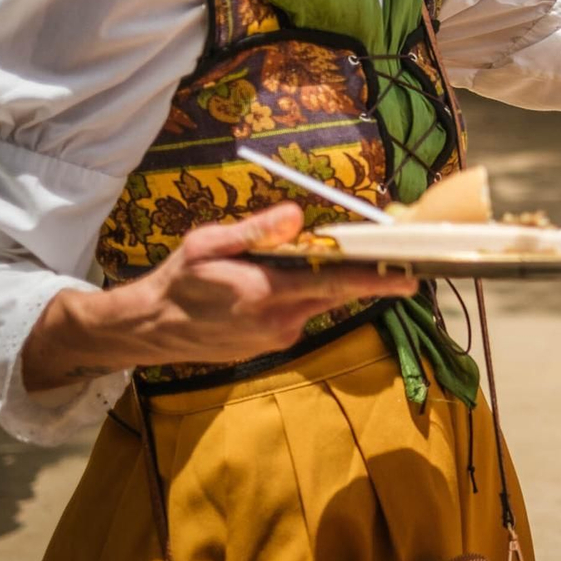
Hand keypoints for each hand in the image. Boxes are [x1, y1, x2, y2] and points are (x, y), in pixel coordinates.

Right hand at [22, 203, 418, 390]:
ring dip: (318, 282)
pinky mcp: (272, 344)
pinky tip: (273, 283)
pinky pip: (299, 313)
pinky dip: (298, 295)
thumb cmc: (178, 281)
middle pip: (334, 292)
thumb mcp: (207, 244)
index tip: (409, 278)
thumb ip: (256, 231)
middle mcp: (280, 321)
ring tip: (293, 263)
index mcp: (267, 293)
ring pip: (316, 302)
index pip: (335, 285)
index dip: (375, 280)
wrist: (151, 330)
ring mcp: (278, 337)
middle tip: (382, 254)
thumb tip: (298, 216)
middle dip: (358, 273)